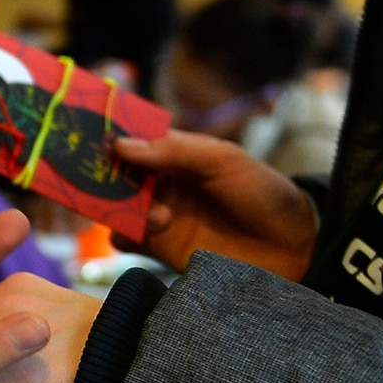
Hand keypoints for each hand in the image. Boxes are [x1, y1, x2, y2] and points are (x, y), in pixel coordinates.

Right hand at [112, 131, 315, 277]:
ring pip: (114, 206)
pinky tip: (151, 231)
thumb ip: (174, 149)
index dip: (109, 134)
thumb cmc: (262, 192)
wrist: (293, 247)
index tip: (88, 132)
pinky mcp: (160, 249)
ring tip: (158, 216)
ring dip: (120, 206)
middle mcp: (161, 183)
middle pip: (115, 174)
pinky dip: (124, 234)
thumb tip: (121, 144)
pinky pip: (125, 240)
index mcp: (175, 154)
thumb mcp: (223, 159)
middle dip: (102, 173)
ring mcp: (158, 216)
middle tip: (96, 176)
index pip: (132, 139)